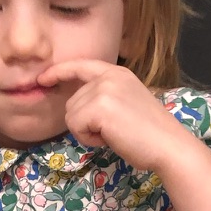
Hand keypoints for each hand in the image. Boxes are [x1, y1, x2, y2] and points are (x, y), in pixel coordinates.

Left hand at [38, 59, 190, 172]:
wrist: (167, 144)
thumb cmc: (149, 134)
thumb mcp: (125, 104)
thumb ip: (103, 98)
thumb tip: (76, 107)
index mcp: (117, 73)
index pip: (81, 66)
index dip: (59, 72)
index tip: (43, 79)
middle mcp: (108, 76)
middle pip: (71, 102)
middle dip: (85, 122)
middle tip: (112, 130)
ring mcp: (103, 90)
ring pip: (71, 116)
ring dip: (86, 132)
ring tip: (112, 133)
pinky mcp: (98, 107)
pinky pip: (75, 126)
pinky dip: (88, 138)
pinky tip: (108, 138)